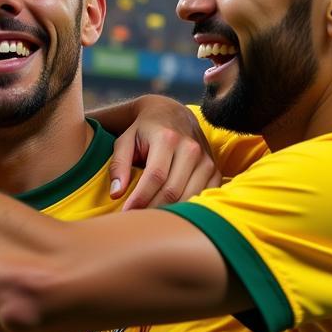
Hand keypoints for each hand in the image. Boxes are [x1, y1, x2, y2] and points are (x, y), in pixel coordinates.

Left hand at [108, 95, 221, 210]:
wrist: (172, 113)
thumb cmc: (143, 131)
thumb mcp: (125, 140)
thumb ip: (118, 165)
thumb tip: (116, 194)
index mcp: (167, 138)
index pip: (155, 176)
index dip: (140, 198)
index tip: (127, 212)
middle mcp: (190, 148)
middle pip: (172, 190)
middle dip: (153, 208)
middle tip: (137, 218)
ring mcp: (206, 159)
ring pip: (189, 196)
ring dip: (170, 212)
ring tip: (152, 217)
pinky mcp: (214, 169)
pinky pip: (204, 195)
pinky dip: (188, 207)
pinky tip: (172, 211)